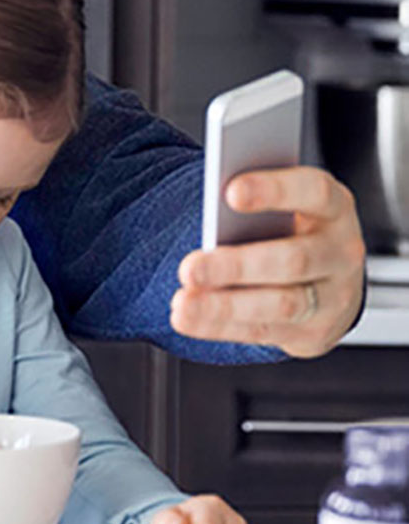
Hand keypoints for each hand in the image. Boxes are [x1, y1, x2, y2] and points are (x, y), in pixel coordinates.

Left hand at [173, 166, 364, 357]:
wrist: (327, 280)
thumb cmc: (289, 230)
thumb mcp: (282, 207)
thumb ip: (252, 204)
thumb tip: (213, 207)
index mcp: (334, 208)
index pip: (314, 192)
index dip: (274, 190)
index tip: (230, 192)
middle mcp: (341, 253)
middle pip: (293, 260)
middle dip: (236, 266)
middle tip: (189, 268)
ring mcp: (334, 297)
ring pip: (280, 305)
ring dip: (224, 306)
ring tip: (183, 303)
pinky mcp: (315, 333)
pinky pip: (263, 331)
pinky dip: (220, 325)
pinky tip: (188, 318)